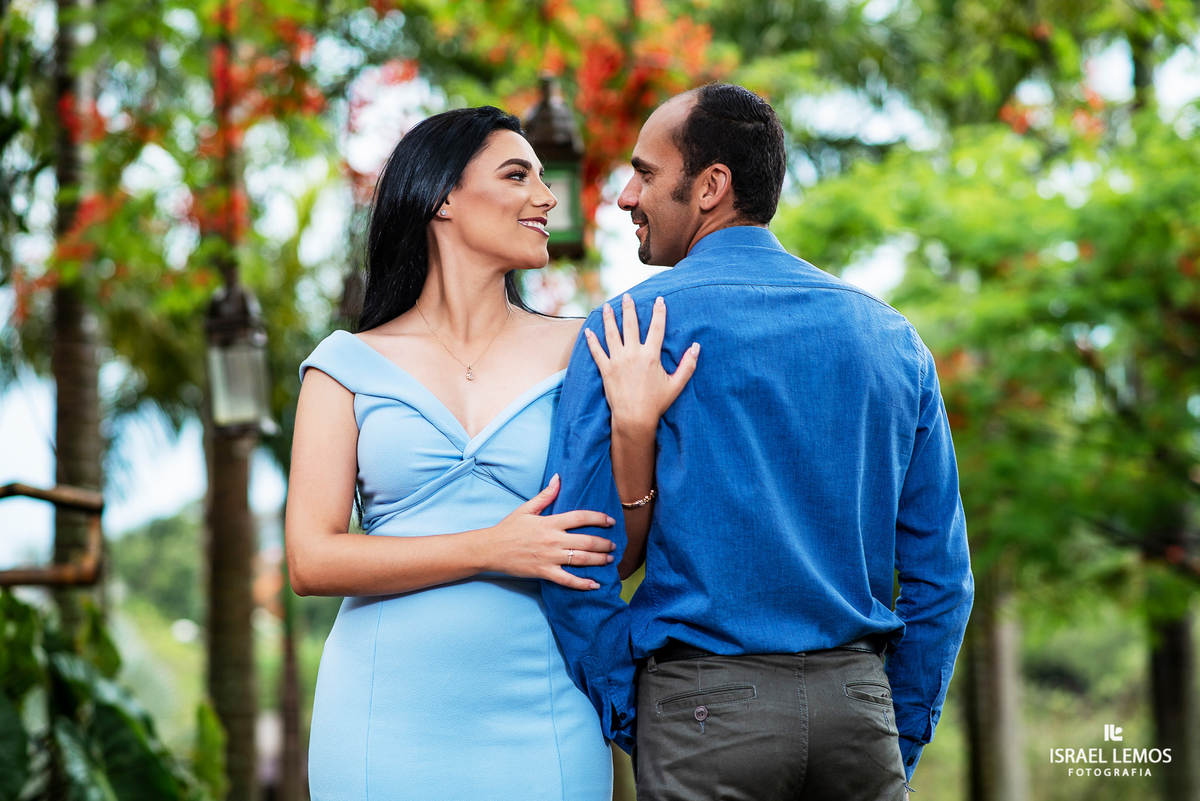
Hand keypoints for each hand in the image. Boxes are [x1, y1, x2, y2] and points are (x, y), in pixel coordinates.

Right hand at [484, 474, 615, 589]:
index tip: (610, 521)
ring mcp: (549, 558)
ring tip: (609, 560)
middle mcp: (553, 540)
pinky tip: (595, 584)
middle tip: (614, 545)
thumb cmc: (508, 528)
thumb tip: (558, 478)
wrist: (490, 549)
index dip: (599, 518)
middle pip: (587, 541)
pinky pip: (568, 580)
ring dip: (599, 560)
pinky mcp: (544, 573)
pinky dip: (583, 584)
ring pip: (581, 559)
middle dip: (605, 544)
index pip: (581, 517)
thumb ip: (546, 495)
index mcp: (550, 522)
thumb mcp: (526, 509)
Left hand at [586, 293, 698, 431]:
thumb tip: (696, 347)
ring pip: (612, 334)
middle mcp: (633, 354)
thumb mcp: (676, 384)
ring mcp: (617, 360)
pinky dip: (592, 341)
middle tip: (628, 296)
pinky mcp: (606, 369)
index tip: (659, 299)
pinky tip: (588, 331)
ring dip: (609, 318)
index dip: (659, 312)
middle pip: (631, 325)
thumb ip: (688, 365)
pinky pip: (597, 351)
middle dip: (629, 308)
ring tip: (607, 306)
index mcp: (651, 355)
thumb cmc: (656, 403)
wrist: (634, 419)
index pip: (657, 328)